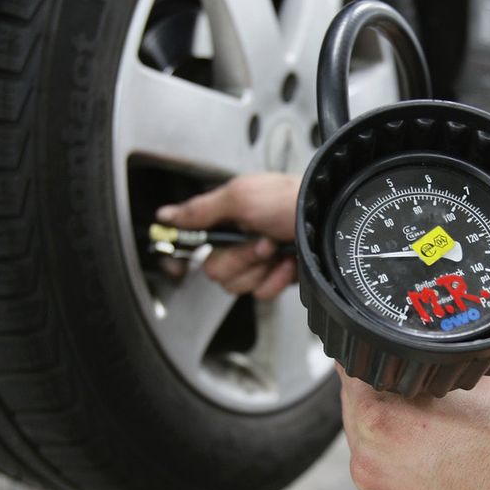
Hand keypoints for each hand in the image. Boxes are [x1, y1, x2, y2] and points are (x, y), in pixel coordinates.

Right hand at [155, 173, 300, 299]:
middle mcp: (238, 242)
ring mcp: (258, 262)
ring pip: (237, 285)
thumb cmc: (287, 200)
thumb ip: (201, 210)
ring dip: (260, 268)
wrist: (324, 219)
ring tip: (277, 249)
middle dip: (240, 258)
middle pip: (215, 271)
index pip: (195, 244)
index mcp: (226, 220)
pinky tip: (288, 262)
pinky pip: (261, 293)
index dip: (198, 249)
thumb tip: (165, 214)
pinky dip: (276, 278)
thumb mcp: (240, 196)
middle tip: (262, 242)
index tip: (217, 244)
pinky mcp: (276, 277)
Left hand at [338, 363, 489, 489]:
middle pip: (358, 414)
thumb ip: (436, 352)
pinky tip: (439, 469)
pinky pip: (386, 487)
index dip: (374, 361)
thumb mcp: (474, 372)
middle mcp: (368, 463)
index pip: (353, 372)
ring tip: (438, 440)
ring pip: (371, 452)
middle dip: (385, 404)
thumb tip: (422, 331)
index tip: (390, 362)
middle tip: (424, 405)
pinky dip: (404, 477)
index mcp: (378, 419)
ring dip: (393, 442)